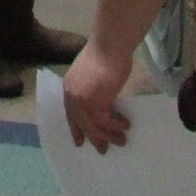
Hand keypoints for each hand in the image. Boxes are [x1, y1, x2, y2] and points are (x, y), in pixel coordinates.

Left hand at [61, 37, 137, 151]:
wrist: (110, 45)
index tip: (79, 142)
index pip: (70, 113)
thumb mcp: (93, 74)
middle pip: (82, 124)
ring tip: (121, 141)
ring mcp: (82, 101)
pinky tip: (125, 126)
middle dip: (93, 138)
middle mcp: (72, 96)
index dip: (76, 128)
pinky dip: (116, 125)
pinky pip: (106, 122)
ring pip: (94, 127)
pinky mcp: (95, 104)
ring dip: (108, 136)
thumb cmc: (106, 54)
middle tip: (102, 149)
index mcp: (69, 87)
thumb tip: (103, 103)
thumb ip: (93, 90)